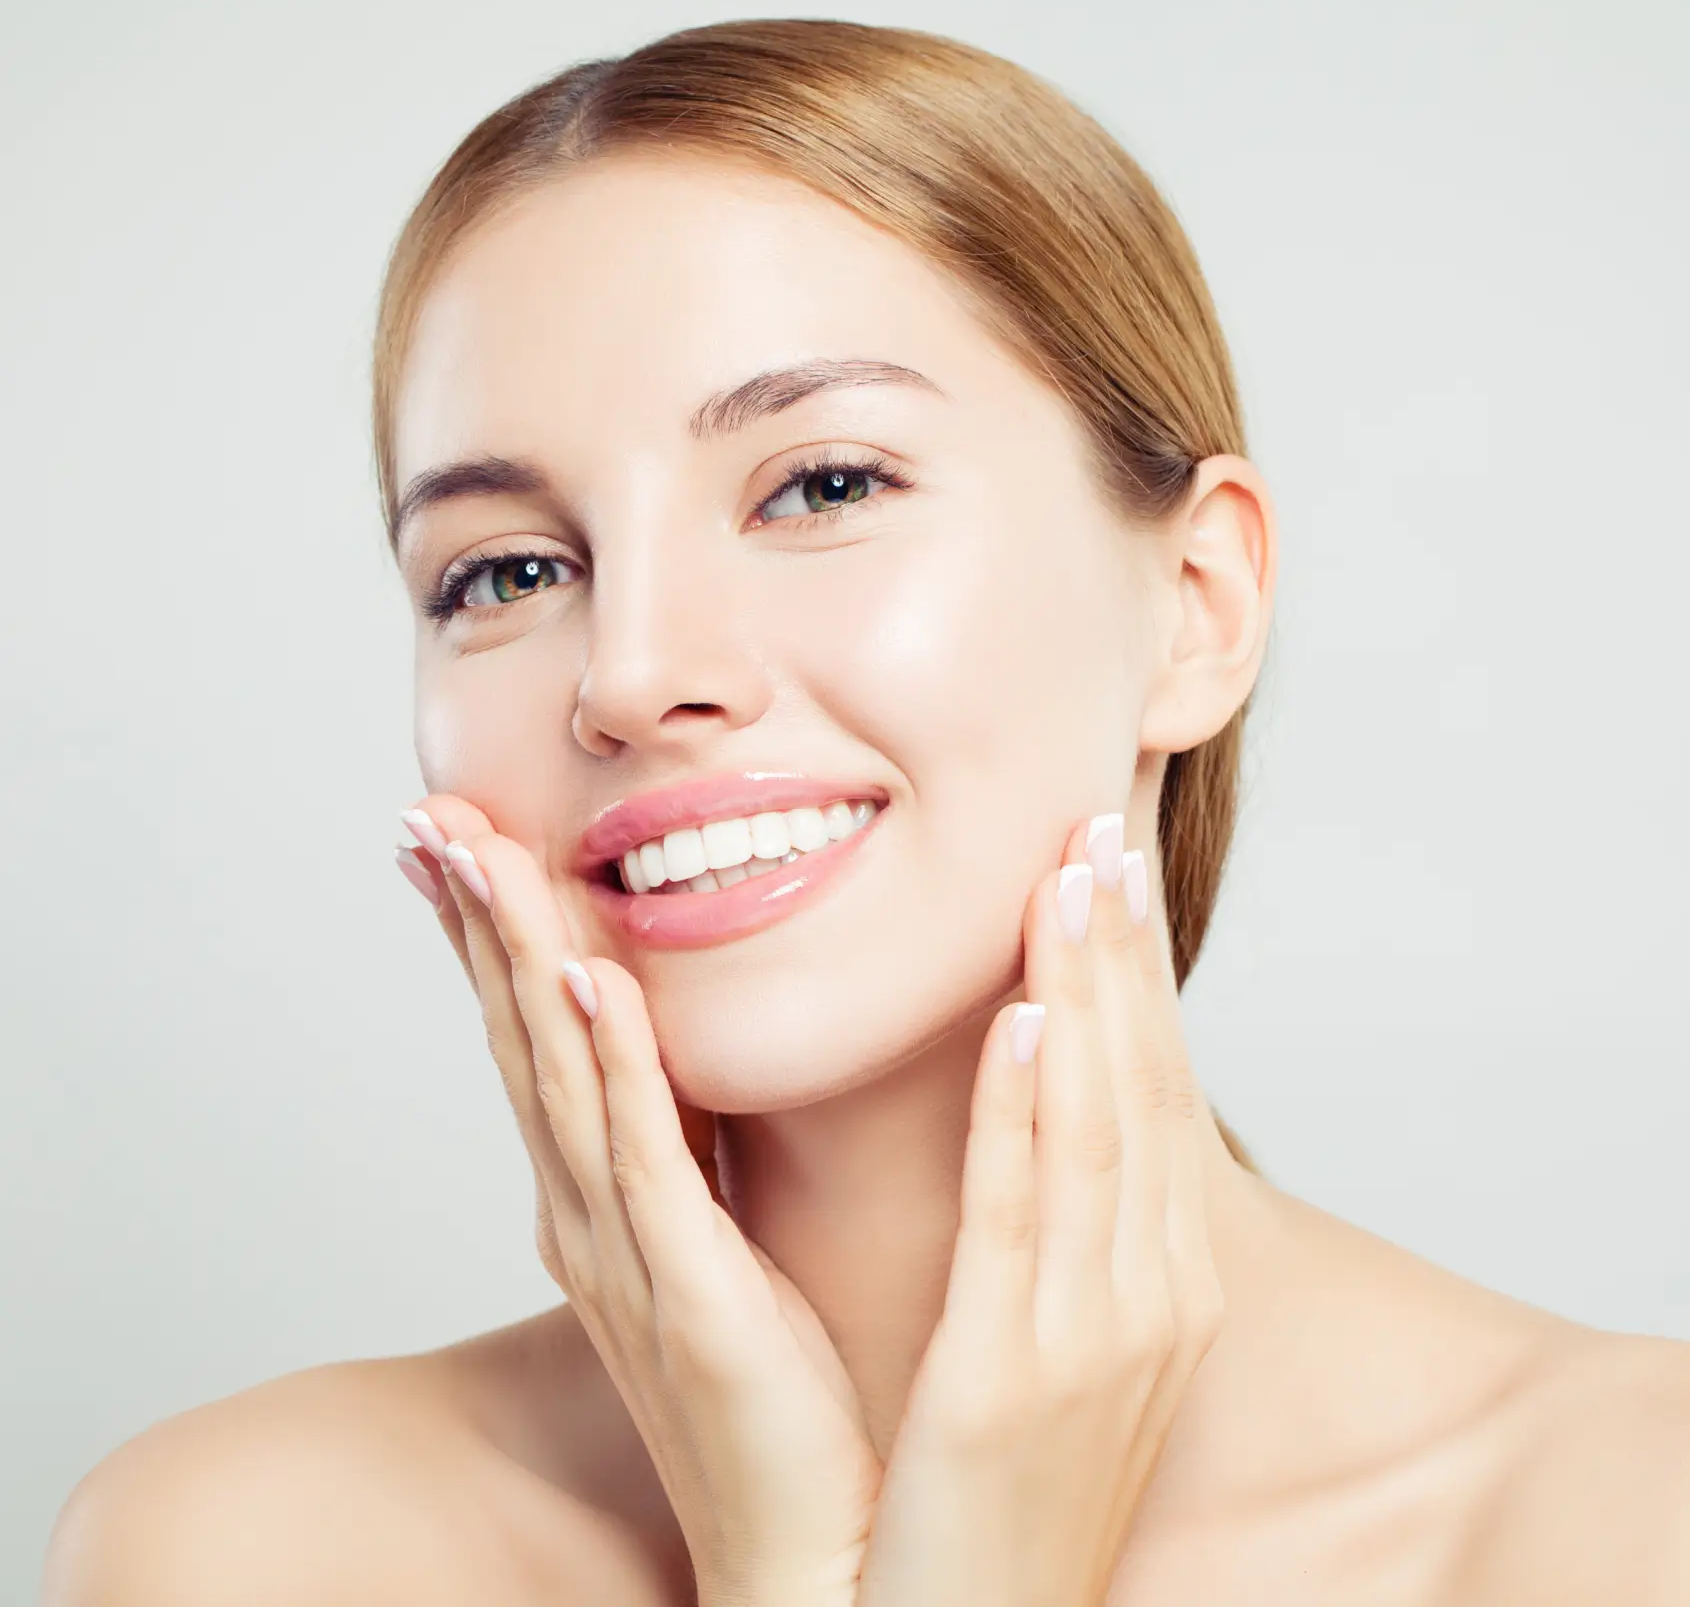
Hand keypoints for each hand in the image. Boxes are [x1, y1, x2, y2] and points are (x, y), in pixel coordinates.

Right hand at [394, 795, 882, 1606]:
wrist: (806, 1549)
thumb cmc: (771, 1392)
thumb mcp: (716, 1235)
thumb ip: (690, 1144)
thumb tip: (683, 1048)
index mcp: (601, 1199)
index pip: (538, 1038)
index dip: (493, 937)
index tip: (458, 838)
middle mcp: (588, 1216)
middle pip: (521, 1039)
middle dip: (477, 924)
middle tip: (429, 816)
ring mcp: (626, 1253)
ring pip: (561, 1077)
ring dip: (519, 960)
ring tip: (482, 856)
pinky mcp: (688, 1292)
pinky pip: (643, 1158)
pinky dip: (612, 1064)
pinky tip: (588, 982)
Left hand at [852, 813, 1224, 1606]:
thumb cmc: (992, 1484)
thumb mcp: (1057, 1340)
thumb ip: (1061, 1227)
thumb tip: (1042, 1106)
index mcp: (1162, 1287)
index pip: (1152, 1098)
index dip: (1135, 982)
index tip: (1112, 873)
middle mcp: (1152, 1300)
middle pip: (1140, 1092)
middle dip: (1121, 959)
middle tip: (1100, 833)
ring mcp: (1099, 1339)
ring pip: (1098, 1128)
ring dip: (1087, 995)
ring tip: (1070, 880)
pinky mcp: (1017, 1377)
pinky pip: (1025, 1215)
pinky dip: (1032, 1110)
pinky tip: (1027, 1021)